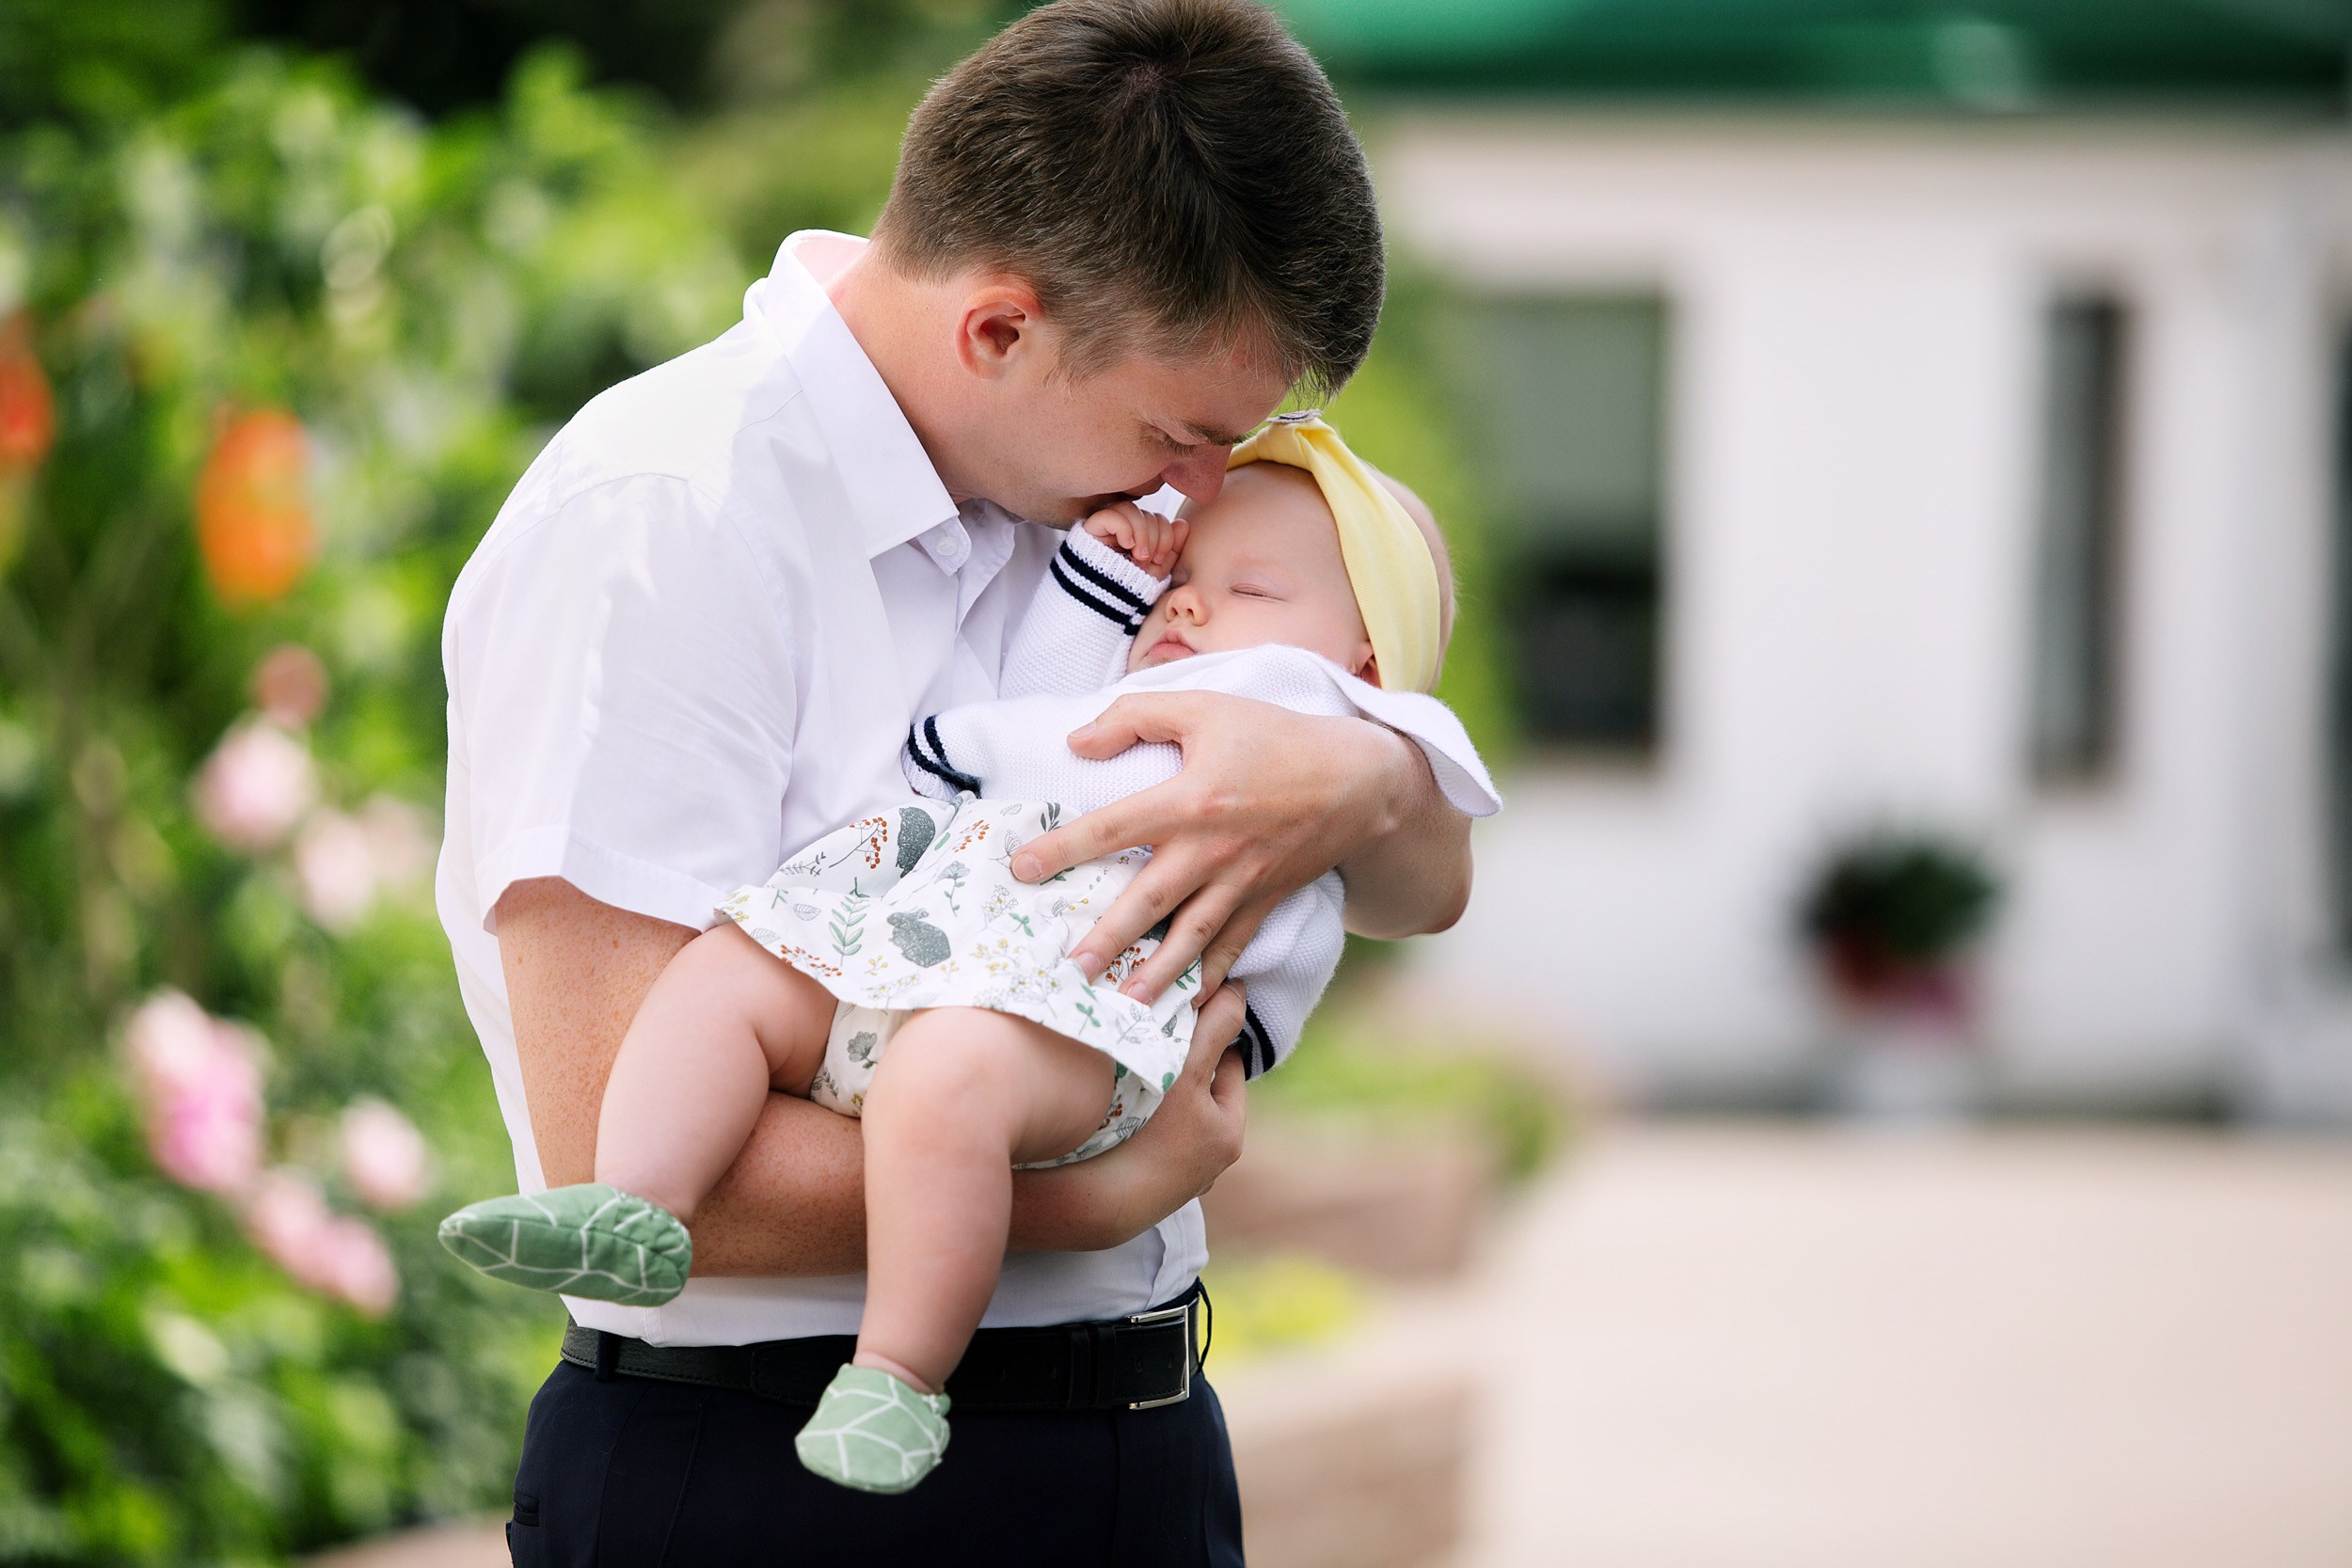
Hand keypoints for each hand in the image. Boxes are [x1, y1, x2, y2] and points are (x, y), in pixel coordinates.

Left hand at [1009, 692, 1422, 1000]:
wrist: (1357, 780)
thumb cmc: (1274, 736)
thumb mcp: (1204, 706)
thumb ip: (1135, 716)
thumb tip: (1076, 742)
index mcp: (1190, 798)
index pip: (1114, 826)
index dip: (1065, 847)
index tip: (1022, 869)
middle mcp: (1211, 848)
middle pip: (1148, 899)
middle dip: (1107, 938)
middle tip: (1068, 971)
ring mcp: (1241, 882)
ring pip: (1189, 937)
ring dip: (1153, 975)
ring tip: (1120, 1009)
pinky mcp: (1264, 902)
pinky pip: (1231, 947)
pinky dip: (1208, 979)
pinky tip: (1183, 1009)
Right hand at [1010, 982, 1248, 1250]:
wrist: (1086, 1204)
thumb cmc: (1145, 1135)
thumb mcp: (1186, 1073)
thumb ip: (1214, 1030)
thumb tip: (1238, 989)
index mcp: (1227, 1137)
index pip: (1228, 1070)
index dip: (1211, 1038)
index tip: (1188, 1013)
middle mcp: (1205, 1166)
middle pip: (1198, 1096)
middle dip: (1181, 1066)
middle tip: (1155, 1033)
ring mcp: (1170, 1181)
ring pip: (1169, 1119)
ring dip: (1155, 1092)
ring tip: (1129, 1062)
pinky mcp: (1136, 1189)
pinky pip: (1142, 1140)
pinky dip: (1133, 1120)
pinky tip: (1108, 1103)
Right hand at [1081, 501, 1185, 579]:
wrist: (1105, 603)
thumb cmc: (1131, 589)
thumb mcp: (1157, 570)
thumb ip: (1172, 548)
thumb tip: (1183, 524)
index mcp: (1138, 535)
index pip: (1158, 518)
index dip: (1166, 536)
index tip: (1158, 559)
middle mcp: (1122, 527)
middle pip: (1146, 513)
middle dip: (1153, 537)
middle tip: (1146, 560)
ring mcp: (1106, 527)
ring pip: (1130, 509)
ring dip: (1141, 533)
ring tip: (1138, 556)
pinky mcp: (1091, 529)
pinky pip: (1110, 514)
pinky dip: (1124, 529)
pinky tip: (1125, 545)